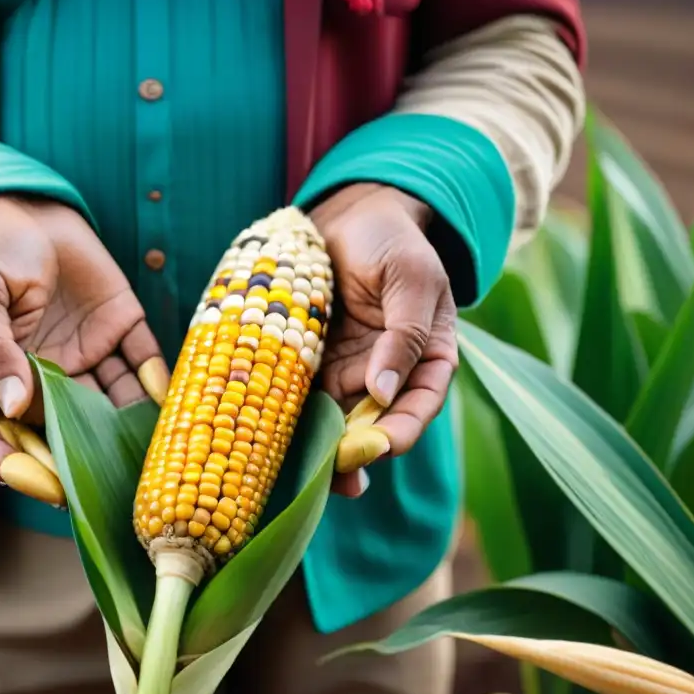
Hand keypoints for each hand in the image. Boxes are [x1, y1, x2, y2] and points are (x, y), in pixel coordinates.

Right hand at [0, 195, 168, 480]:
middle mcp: (30, 382)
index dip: (4, 461)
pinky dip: (158, 384)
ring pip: (104, 408)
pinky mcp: (115, 337)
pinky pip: (140, 366)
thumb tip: (12, 405)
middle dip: (76, 463)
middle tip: (105, 488)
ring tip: (152, 458)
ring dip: (127, 433)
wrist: (27, 204)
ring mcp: (76, 363)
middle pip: (50, 433)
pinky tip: (172, 400)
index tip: (36, 483)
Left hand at [309, 183, 458, 496]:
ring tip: (303, 475)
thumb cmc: (390, 241)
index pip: (420, 405)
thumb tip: (385, 392)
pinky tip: (268, 440)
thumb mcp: (410, 278)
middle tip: (336, 476)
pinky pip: (299, 399)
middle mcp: (387, 375)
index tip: (379, 449)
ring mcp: (347, 373)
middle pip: (374, 425)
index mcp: (425, 359)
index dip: (402, 431)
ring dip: (319, 450)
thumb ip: (405, 333)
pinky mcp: (310, 365)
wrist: (347, 216)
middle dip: (355, 456)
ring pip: (335, 422)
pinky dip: (288, 421)